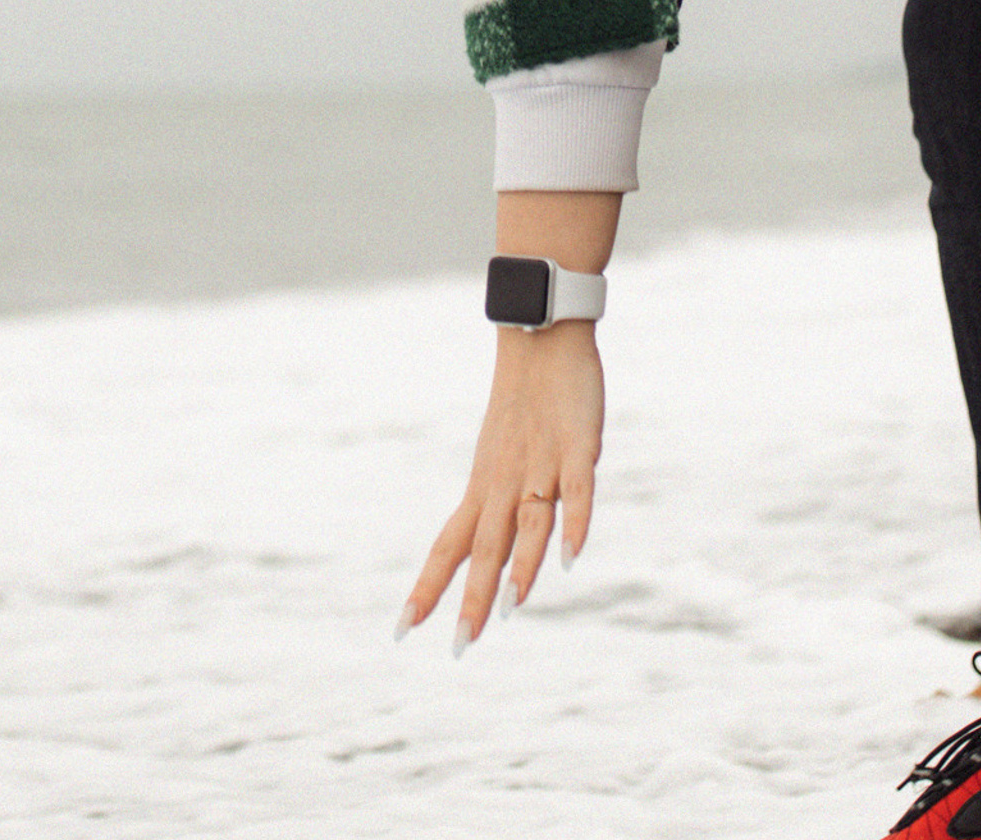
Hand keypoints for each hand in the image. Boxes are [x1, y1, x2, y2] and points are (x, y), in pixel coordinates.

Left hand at [401, 319, 603, 652]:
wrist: (540, 335)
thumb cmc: (522, 405)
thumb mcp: (502, 462)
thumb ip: (504, 513)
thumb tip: (497, 564)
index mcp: (483, 487)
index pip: (449, 546)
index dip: (428, 586)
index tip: (402, 630)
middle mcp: (505, 483)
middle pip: (486, 546)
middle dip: (473, 596)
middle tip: (459, 645)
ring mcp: (543, 464)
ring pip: (529, 523)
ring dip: (521, 567)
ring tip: (508, 608)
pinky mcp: (579, 446)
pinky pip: (577, 489)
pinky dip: (575, 522)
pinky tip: (570, 555)